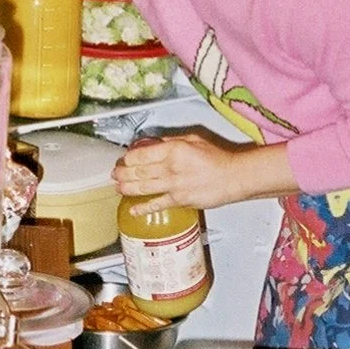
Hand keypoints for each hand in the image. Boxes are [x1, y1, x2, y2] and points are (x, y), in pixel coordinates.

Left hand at [113, 134, 279, 210]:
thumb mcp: (193, 139)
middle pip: (139, 170)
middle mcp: (171, 167)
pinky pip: (157, 204)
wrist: (233, 177)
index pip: (142, 154)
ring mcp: (174, 185)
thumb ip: (171, 141)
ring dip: (127, 187)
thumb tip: (154, 143)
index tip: (124, 159)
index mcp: (174, 149)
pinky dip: (143, 208)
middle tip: (115, 173)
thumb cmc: (217, 157)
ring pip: (143, 187)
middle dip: (123, 173)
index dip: (128, 157)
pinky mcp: (180, 200)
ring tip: (118, 187)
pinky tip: (132, 209)